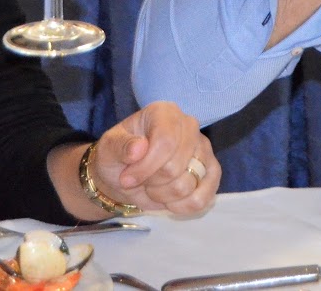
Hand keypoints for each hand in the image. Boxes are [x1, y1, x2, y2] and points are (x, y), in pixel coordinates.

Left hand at [92, 101, 216, 215]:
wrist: (128, 177)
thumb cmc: (118, 157)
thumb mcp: (108, 149)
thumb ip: (120, 146)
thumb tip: (139, 148)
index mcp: (164, 113)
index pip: (165, 142)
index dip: (145, 167)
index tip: (126, 179)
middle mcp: (189, 126)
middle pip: (175, 167)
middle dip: (151, 182)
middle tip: (140, 180)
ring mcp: (204, 150)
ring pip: (187, 185)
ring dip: (162, 195)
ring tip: (153, 186)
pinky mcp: (212, 173)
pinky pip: (202, 198)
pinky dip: (180, 207)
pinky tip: (168, 200)